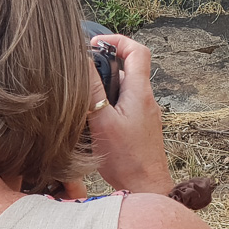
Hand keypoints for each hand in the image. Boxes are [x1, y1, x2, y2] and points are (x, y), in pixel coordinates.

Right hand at [86, 34, 173, 194]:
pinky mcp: (140, 127)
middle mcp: (146, 99)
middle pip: (128, 69)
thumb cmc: (126, 159)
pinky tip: (92, 120)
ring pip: (123, 89)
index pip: (138, 50)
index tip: (96, 44)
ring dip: (104, 89)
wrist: (146, 188)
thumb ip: (93, 90)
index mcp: (140, 92)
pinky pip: (124, 106)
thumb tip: (82, 60)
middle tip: (82, 75)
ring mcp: (144, 114)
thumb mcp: (102, 121)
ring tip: (83, 100)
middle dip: (104, 67)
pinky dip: (108, 105)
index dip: (118, 40)